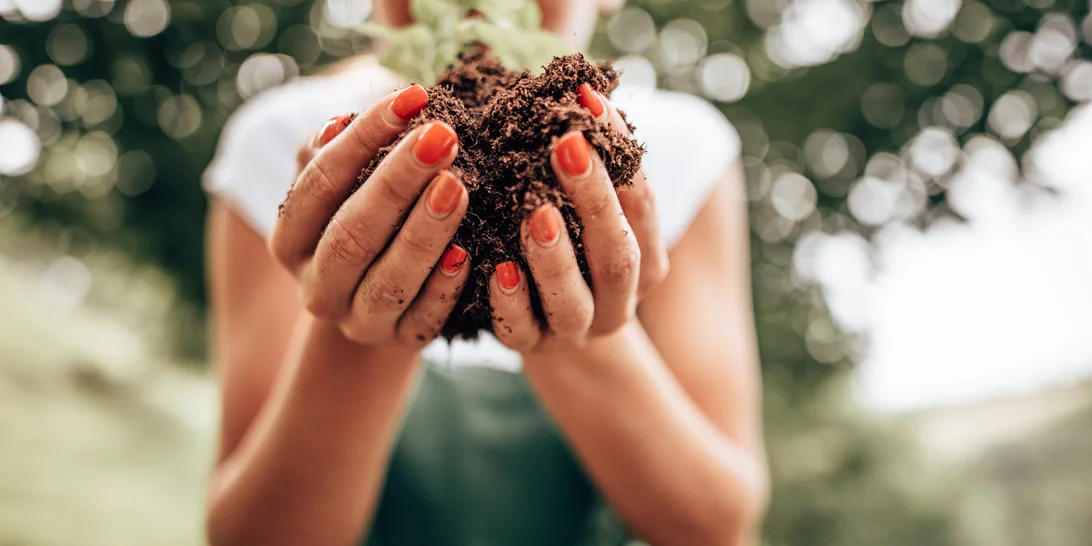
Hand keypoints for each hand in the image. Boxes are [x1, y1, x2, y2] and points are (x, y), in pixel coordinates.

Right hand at [270, 85, 471, 347]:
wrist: (373, 297)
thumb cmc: (355, 218)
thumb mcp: (333, 186)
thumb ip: (326, 152)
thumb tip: (339, 123)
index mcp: (290, 239)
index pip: (320, 182)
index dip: (363, 138)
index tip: (412, 98)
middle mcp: (316, 286)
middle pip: (352, 233)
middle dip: (397, 182)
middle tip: (441, 138)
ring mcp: (358, 320)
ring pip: (388, 279)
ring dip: (424, 232)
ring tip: (456, 186)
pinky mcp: (400, 341)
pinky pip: (424, 319)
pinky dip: (444, 287)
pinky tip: (467, 254)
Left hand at [489, 84, 669, 351]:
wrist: (548, 325)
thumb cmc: (571, 247)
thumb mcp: (589, 210)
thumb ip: (596, 167)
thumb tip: (583, 93)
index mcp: (646, 260)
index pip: (643, 204)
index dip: (619, 154)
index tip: (588, 103)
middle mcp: (619, 301)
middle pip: (616, 256)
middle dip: (594, 199)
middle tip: (567, 145)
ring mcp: (575, 329)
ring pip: (574, 300)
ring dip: (555, 255)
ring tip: (536, 210)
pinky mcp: (531, 347)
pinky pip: (522, 330)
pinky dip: (510, 300)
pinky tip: (497, 268)